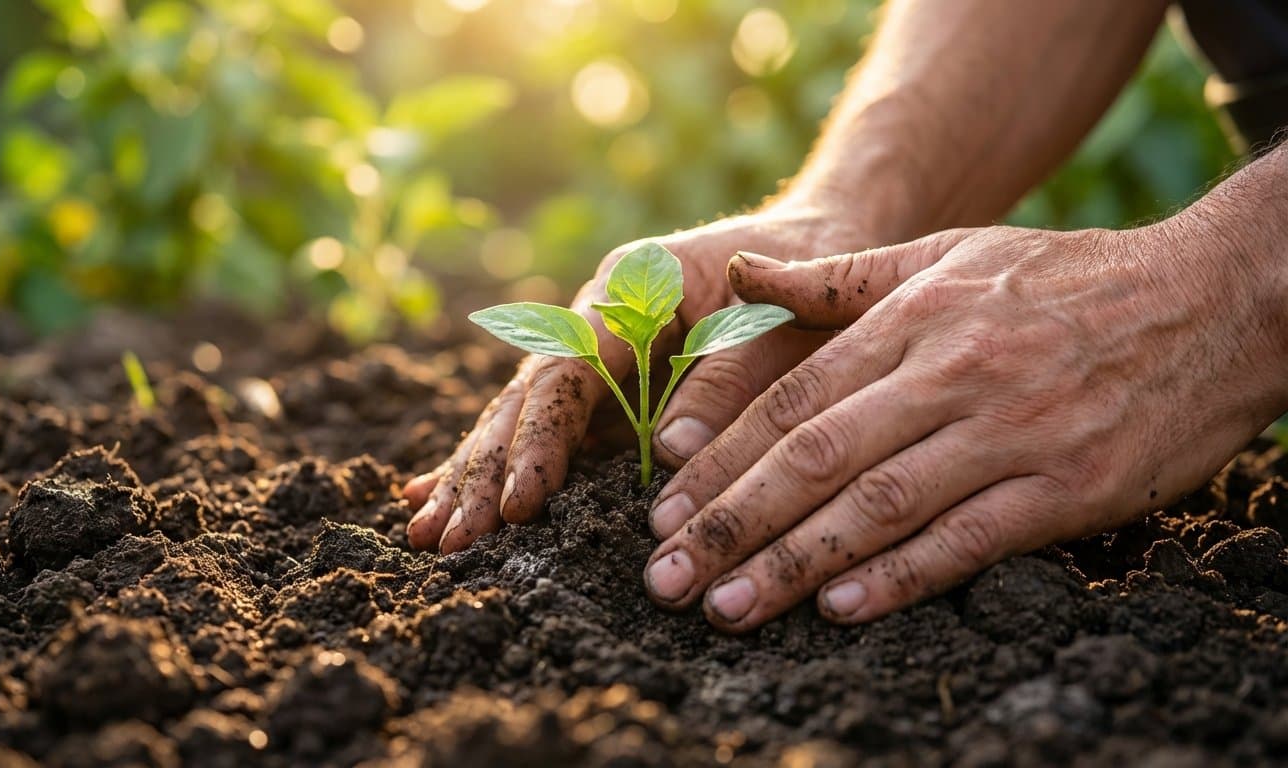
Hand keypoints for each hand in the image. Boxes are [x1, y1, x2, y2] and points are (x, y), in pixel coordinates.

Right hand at [402, 205, 888, 552]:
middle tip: (447, 539)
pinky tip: (439, 496)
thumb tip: (670, 452)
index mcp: (629, 291)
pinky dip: (501, 467)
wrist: (821, 240)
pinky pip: (547, 434)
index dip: (539, 440)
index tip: (521, 503)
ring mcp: (597, 358)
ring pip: (521, 420)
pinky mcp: (609, 391)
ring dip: (477, 477)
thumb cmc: (808, 274)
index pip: (567, 372)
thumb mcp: (779, 316)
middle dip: (485, 470)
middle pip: (525, 399)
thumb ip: (728, 374)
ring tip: (430, 536)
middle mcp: (597, 322)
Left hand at [644, 217, 1287, 629]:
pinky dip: (901, 577)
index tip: (662, 511)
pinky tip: (840, 609)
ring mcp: (1010, 432)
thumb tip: (742, 276)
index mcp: (913, 320)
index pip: (792, 400)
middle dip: (730, 525)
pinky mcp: (1068, 486)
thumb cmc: (1069, 278)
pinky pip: (968, 539)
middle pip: (815, 459)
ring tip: (726, 607)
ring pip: (878, 506)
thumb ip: (841, 277)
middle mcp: (950, 374)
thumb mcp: (951, 253)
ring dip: (793, 564)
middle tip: (665, 578)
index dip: (721, 462)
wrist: (1215, 296)